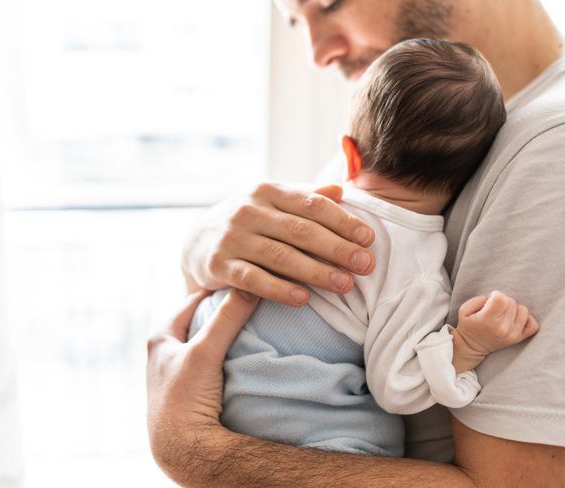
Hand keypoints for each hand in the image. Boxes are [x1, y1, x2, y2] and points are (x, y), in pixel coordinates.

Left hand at [146, 289, 259, 481]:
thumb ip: (227, 318)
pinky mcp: (189, 389)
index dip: (217, 291)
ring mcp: (177, 372)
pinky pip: (210, 362)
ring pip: (205, 342)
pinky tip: (240, 355)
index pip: (192, 300)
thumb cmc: (185, 398)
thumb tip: (250, 287)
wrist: (183, 449)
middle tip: (249, 302)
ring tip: (249, 326)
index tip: (242, 282)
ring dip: (224, 334)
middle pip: (199, 320)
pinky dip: (224, 354)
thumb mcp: (205, 352)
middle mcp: (164, 352)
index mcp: (160, 337)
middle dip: (222, 312)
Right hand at [182, 182, 374, 306]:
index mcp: (267, 191)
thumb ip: (305, 197)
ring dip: (316, 271)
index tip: (369, 239)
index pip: (312, 204)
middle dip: (337, 248)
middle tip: (366, 265)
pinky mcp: (218, 265)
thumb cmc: (248, 223)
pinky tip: (303, 299)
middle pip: (300, 230)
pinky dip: (279, 289)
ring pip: (280, 256)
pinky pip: (253, 279)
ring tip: (345, 285)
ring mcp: (232, 237)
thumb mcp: (272, 203)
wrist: (196, 242)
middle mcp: (248, 210)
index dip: (343, 221)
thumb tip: (340, 189)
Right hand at [452, 291, 538, 371]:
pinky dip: (526, 319)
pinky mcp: (518, 339)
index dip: (495, 295)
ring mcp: (512, 334)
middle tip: (494, 308)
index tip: (490, 300)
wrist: (471, 346)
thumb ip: (478, 299)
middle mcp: (502, 328)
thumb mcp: (464, 310)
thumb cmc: (468, 325)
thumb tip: (495, 298)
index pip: (501, 298)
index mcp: (487, 320)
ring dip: (514, 309)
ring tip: (504, 314)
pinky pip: (533, 324)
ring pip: (523, 310)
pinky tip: (515, 319)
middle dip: (503, 301)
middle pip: (511, 302)